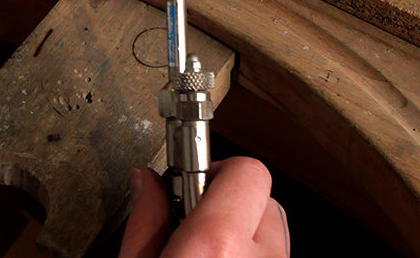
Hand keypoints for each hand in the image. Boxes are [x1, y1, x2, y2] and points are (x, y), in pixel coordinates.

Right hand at [118, 158, 289, 257]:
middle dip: (230, 201)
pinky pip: (273, 255)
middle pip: (263, 196)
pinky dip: (252, 254)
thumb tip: (146, 182)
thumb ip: (145, 224)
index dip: (215, 169)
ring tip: (209, 252)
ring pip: (273, 230)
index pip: (245, 170)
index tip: (190, 180)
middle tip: (194, 223)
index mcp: (218, 246)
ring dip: (245, 232)